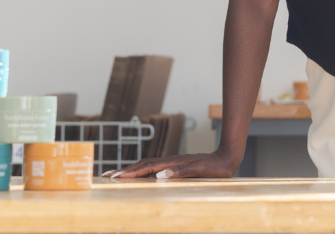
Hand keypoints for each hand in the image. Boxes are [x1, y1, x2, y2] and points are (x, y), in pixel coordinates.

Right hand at [104, 150, 238, 180]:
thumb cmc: (215, 168)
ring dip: (132, 170)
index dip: (130, 173)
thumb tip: (160, 175)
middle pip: (143, 165)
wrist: (227, 158)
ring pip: (147, 166)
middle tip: (107, 175)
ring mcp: (172, 163)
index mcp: (172, 163)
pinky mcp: (176, 165)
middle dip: (125, 171)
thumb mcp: (200, 170)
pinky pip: (154, 168)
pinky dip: (143, 171)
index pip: (147, 168)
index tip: (115, 177)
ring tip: (117, 174)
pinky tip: (139, 175)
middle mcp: (170, 161)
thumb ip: (181, 172)